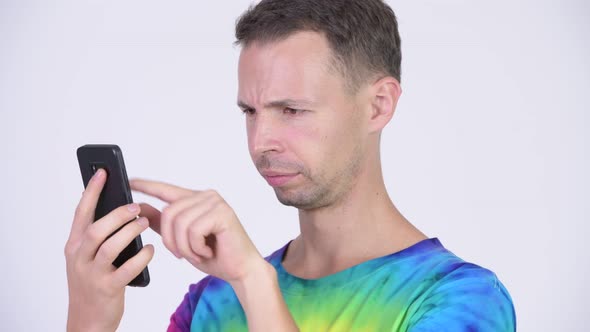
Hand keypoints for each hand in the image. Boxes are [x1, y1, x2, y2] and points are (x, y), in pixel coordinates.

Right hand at [64, 169, 154, 331]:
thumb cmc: (93, 283)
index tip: (103, 172)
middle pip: (97, 228)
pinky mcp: (107, 288)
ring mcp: (92, 274)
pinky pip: (127, 269)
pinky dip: (141, 257)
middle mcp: (79, 258)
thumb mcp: (88, 257)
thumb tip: (122, 208)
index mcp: (74, 245)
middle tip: (136, 206)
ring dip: (130, 232)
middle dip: (118, 214)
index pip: (82, 212)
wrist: (87, 320)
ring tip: (145, 223)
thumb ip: (99, 235)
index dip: (92, 191)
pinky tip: (150, 250)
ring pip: (110, 246)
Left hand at [129, 179, 264, 283]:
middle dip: (171, 240)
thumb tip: (140, 209)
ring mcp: (215, 202)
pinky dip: (196, 247)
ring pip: (180, 223)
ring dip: (185, 247)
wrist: (240, 270)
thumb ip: (162, 223)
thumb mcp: (182, 240)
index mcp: (195, 200)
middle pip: (169, 212)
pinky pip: (194, 230)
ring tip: (198, 254)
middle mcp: (205, 196)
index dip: (147, 185)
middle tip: (184, 255)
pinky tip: (208, 251)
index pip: (166, 189)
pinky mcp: (222, 212)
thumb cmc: (215, 255)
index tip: (129, 181)